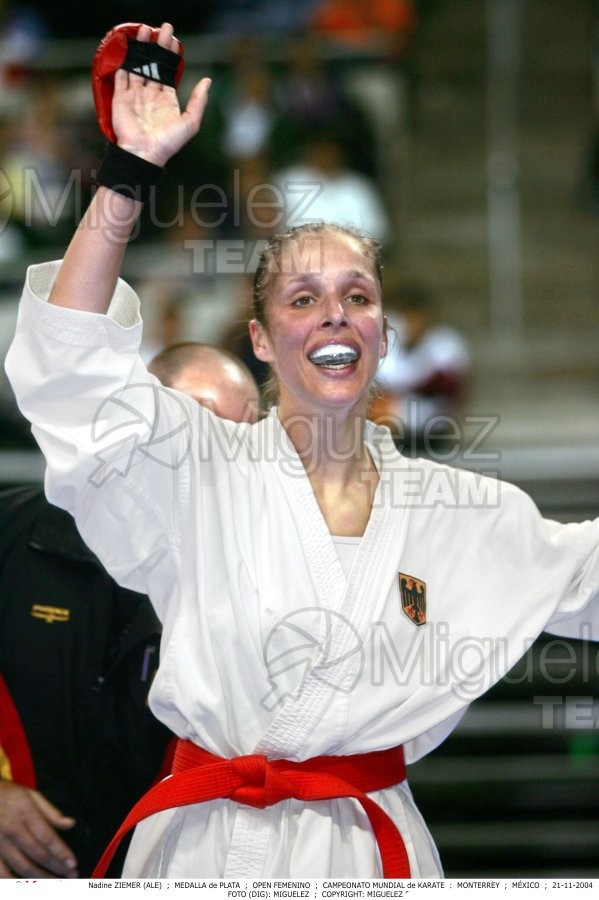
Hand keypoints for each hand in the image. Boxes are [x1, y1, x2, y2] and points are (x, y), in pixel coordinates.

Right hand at [0, 780, 77, 877]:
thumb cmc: (8, 794)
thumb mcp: (30, 795)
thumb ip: (50, 811)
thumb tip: (71, 824)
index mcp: (26, 814)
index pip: (48, 837)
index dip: (62, 853)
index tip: (74, 864)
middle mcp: (14, 831)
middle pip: (39, 855)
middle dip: (57, 867)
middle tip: (72, 875)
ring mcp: (0, 844)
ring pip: (23, 867)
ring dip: (41, 878)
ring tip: (55, 884)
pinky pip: (2, 873)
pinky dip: (14, 882)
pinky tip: (27, 886)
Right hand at [111, 22, 210, 167]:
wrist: (144, 154)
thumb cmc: (168, 143)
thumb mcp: (190, 123)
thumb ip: (198, 101)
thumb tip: (207, 80)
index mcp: (166, 99)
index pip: (169, 71)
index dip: (171, 55)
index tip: (174, 39)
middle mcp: (150, 95)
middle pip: (153, 64)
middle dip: (157, 46)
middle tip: (162, 28)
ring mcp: (134, 96)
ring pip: (137, 65)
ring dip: (141, 48)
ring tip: (144, 30)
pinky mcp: (120, 98)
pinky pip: (121, 76)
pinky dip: (123, 62)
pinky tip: (127, 47)